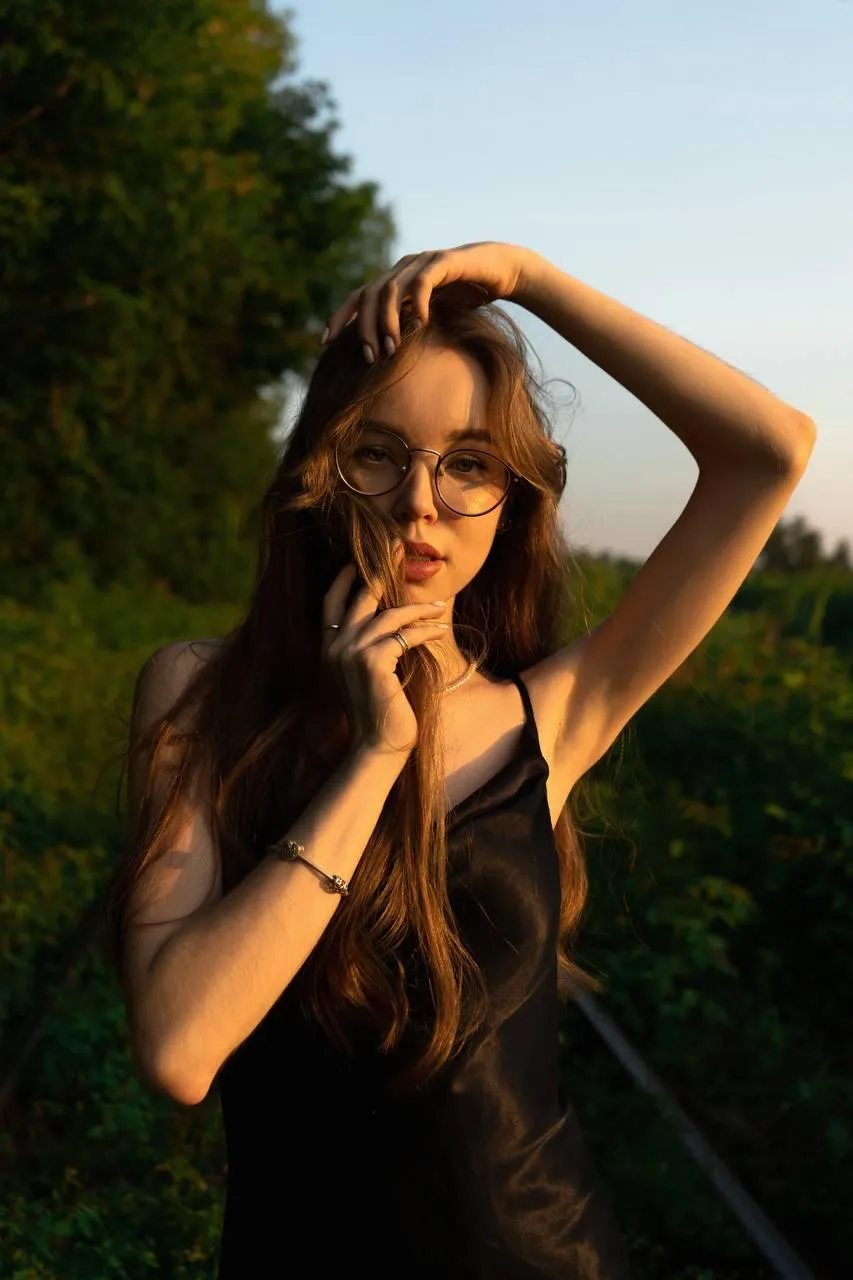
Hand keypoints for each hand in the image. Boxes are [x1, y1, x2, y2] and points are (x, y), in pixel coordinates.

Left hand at [321, 241, 538, 361]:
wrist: (501, 271)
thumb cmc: (466, 297)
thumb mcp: (432, 317)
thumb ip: (409, 329)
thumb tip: (387, 360)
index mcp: (395, 281)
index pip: (358, 297)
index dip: (340, 318)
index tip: (325, 343)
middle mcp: (402, 268)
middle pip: (369, 295)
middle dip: (364, 328)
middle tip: (370, 358)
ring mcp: (422, 262)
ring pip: (391, 289)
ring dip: (387, 321)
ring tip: (391, 348)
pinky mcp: (444, 262)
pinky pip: (423, 282)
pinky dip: (418, 303)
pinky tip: (422, 323)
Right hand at [322, 555, 449, 758]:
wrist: (377, 746)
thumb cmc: (378, 712)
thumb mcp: (368, 673)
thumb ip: (370, 646)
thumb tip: (389, 619)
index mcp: (330, 648)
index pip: (332, 602)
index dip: (345, 577)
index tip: (361, 558)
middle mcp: (336, 646)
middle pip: (360, 595)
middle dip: (381, 568)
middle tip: (399, 546)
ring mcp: (352, 653)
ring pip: (389, 614)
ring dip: (418, 608)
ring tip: (440, 606)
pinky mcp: (373, 662)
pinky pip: (403, 635)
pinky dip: (424, 631)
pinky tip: (439, 631)